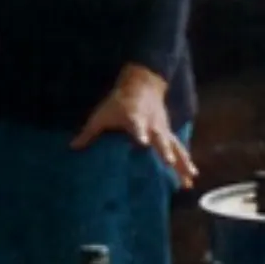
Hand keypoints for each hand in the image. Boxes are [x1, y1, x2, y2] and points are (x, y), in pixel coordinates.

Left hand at [72, 65, 196, 187]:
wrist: (142, 86)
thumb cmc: (119, 102)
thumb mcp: (101, 115)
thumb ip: (89, 132)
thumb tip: (73, 147)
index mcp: (135, 119)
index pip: (138, 127)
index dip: (140, 134)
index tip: (143, 143)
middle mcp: (152, 126)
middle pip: (161, 139)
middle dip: (166, 151)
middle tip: (170, 163)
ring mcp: (163, 130)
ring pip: (175, 147)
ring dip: (183, 163)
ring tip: (190, 177)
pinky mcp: (169, 134)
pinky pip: (179, 149)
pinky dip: (185, 162)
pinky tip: (191, 176)